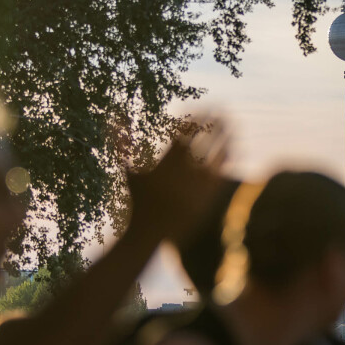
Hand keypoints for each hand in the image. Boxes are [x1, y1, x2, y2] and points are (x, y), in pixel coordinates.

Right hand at [126, 119, 228, 242]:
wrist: (151, 233)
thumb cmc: (139, 200)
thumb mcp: (130, 173)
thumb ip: (122, 145)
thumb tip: (113, 119)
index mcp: (167, 164)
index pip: (185, 133)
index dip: (194, 119)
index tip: (200, 110)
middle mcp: (185, 173)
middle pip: (205, 140)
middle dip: (215, 123)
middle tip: (222, 111)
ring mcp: (198, 186)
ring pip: (219, 155)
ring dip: (226, 139)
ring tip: (230, 127)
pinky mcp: (208, 198)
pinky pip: (222, 172)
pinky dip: (227, 158)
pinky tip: (230, 149)